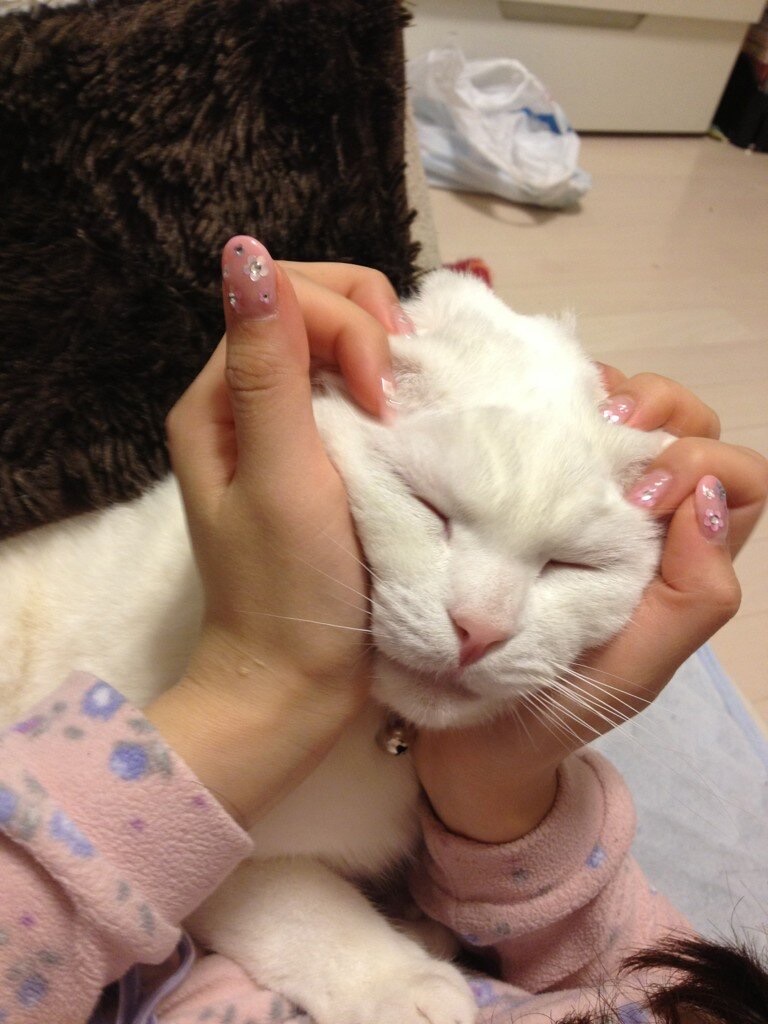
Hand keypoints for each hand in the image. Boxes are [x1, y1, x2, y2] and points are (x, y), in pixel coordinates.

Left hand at [147, 238, 400, 826]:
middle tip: (405, 396)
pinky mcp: (331, 456)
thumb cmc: (290, 586)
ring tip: (419, 407)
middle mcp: (251, 400)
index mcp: (221, 398)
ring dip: (392, 360)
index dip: (347, 327)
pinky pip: (366, 391)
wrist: (303, 683)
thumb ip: (270, 369)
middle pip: (317, 306)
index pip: (287, 297)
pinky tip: (423, 418)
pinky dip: (399, 393)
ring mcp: (294, 427)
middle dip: (373, 329)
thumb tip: (246, 255)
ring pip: (349, 345)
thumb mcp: (281, 476)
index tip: (383, 404)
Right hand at [413, 370, 767, 842]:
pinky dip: (544, 401)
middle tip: (597, 430)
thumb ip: (695, 597)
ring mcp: (580, 494)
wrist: (465, 725)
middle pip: (685, 425)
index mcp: (681, 558)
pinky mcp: (527, 484)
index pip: (735, 479)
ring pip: (623, 406)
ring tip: (552, 421)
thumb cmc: (554, 704)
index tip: (637, 495)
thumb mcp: (639, 669)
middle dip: (653, 409)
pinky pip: (554, 418)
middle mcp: (641, 518)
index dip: (699, 463)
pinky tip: (514, 418)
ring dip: (599, 394)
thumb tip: (703, 498)